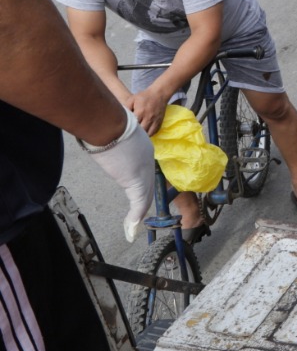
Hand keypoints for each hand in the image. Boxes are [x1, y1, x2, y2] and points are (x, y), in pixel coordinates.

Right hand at [86, 109, 153, 241]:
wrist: (109, 124)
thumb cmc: (106, 122)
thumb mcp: (111, 130)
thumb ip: (110, 138)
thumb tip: (94, 136)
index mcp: (141, 148)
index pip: (144, 170)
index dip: (143, 183)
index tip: (139, 195)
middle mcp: (146, 161)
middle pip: (147, 187)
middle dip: (143, 203)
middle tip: (138, 218)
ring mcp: (143, 171)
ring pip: (144, 196)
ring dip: (137, 213)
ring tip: (133, 226)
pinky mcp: (135, 181)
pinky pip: (139, 202)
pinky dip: (135, 216)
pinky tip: (133, 228)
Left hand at [126, 85, 170, 135]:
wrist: (159, 94)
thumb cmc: (144, 96)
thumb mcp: (132, 99)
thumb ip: (126, 107)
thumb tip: (120, 116)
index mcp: (140, 112)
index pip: (132, 125)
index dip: (128, 129)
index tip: (124, 129)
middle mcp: (148, 118)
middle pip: (140, 131)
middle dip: (134, 133)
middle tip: (129, 132)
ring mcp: (155, 121)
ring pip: (147, 134)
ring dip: (142, 135)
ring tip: (137, 134)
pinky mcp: (159, 122)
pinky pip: (154, 132)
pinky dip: (148, 134)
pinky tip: (144, 132)